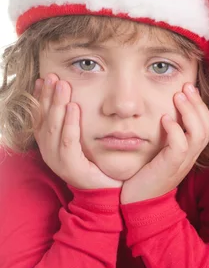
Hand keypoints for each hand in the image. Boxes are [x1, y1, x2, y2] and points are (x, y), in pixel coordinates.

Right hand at [33, 73, 123, 189]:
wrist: (108, 191)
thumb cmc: (97, 162)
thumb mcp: (84, 139)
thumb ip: (77, 121)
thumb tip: (75, 98)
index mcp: (51, 144)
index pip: (41, 117)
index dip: (41, 98)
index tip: (45, 78)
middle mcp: (50, 152)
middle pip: (44, 120)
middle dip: (48, 96)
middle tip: (54, 77)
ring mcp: (58, 161)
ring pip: (53, 129)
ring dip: (57, 106)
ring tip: (63, 87)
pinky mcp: (72, 169)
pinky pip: (68, 143)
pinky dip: (70, 125)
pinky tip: (73, 108)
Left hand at [120, 82, 208, 203]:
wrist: (138, 204)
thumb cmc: (146, 176)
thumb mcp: (160, 153)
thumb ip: (166, 136)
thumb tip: (163, 112)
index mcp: (191, 152)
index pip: (207, 125)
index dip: (200, 106)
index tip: (189, 88)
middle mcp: (191, 157)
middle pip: (207, 126)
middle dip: (198, 104)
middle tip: (186, 86)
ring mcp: (182, 163)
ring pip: (198, 134)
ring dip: (189, 112)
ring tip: (178, 96)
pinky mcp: (170, 168)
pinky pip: (180, 146)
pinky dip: (175, 130)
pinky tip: (165, 118)